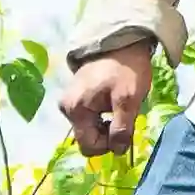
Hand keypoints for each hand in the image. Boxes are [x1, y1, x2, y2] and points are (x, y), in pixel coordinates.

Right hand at [61, 43, 154, 160]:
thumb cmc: (125, 70)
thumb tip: (118, 151)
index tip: (125, 132)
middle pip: (87, 139)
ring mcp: (68, 103)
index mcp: (75, 110)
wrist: (119, 44)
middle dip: (107, 136)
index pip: (88, 146)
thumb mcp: (128, 100)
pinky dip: (101, 118)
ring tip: (119, 110)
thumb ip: (122, 128)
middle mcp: (66, 109)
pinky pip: (87, 119)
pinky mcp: (74, 98)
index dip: (109, 145)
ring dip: (105, 127)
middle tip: (124, 120)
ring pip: (88, 129)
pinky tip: (111, 105)